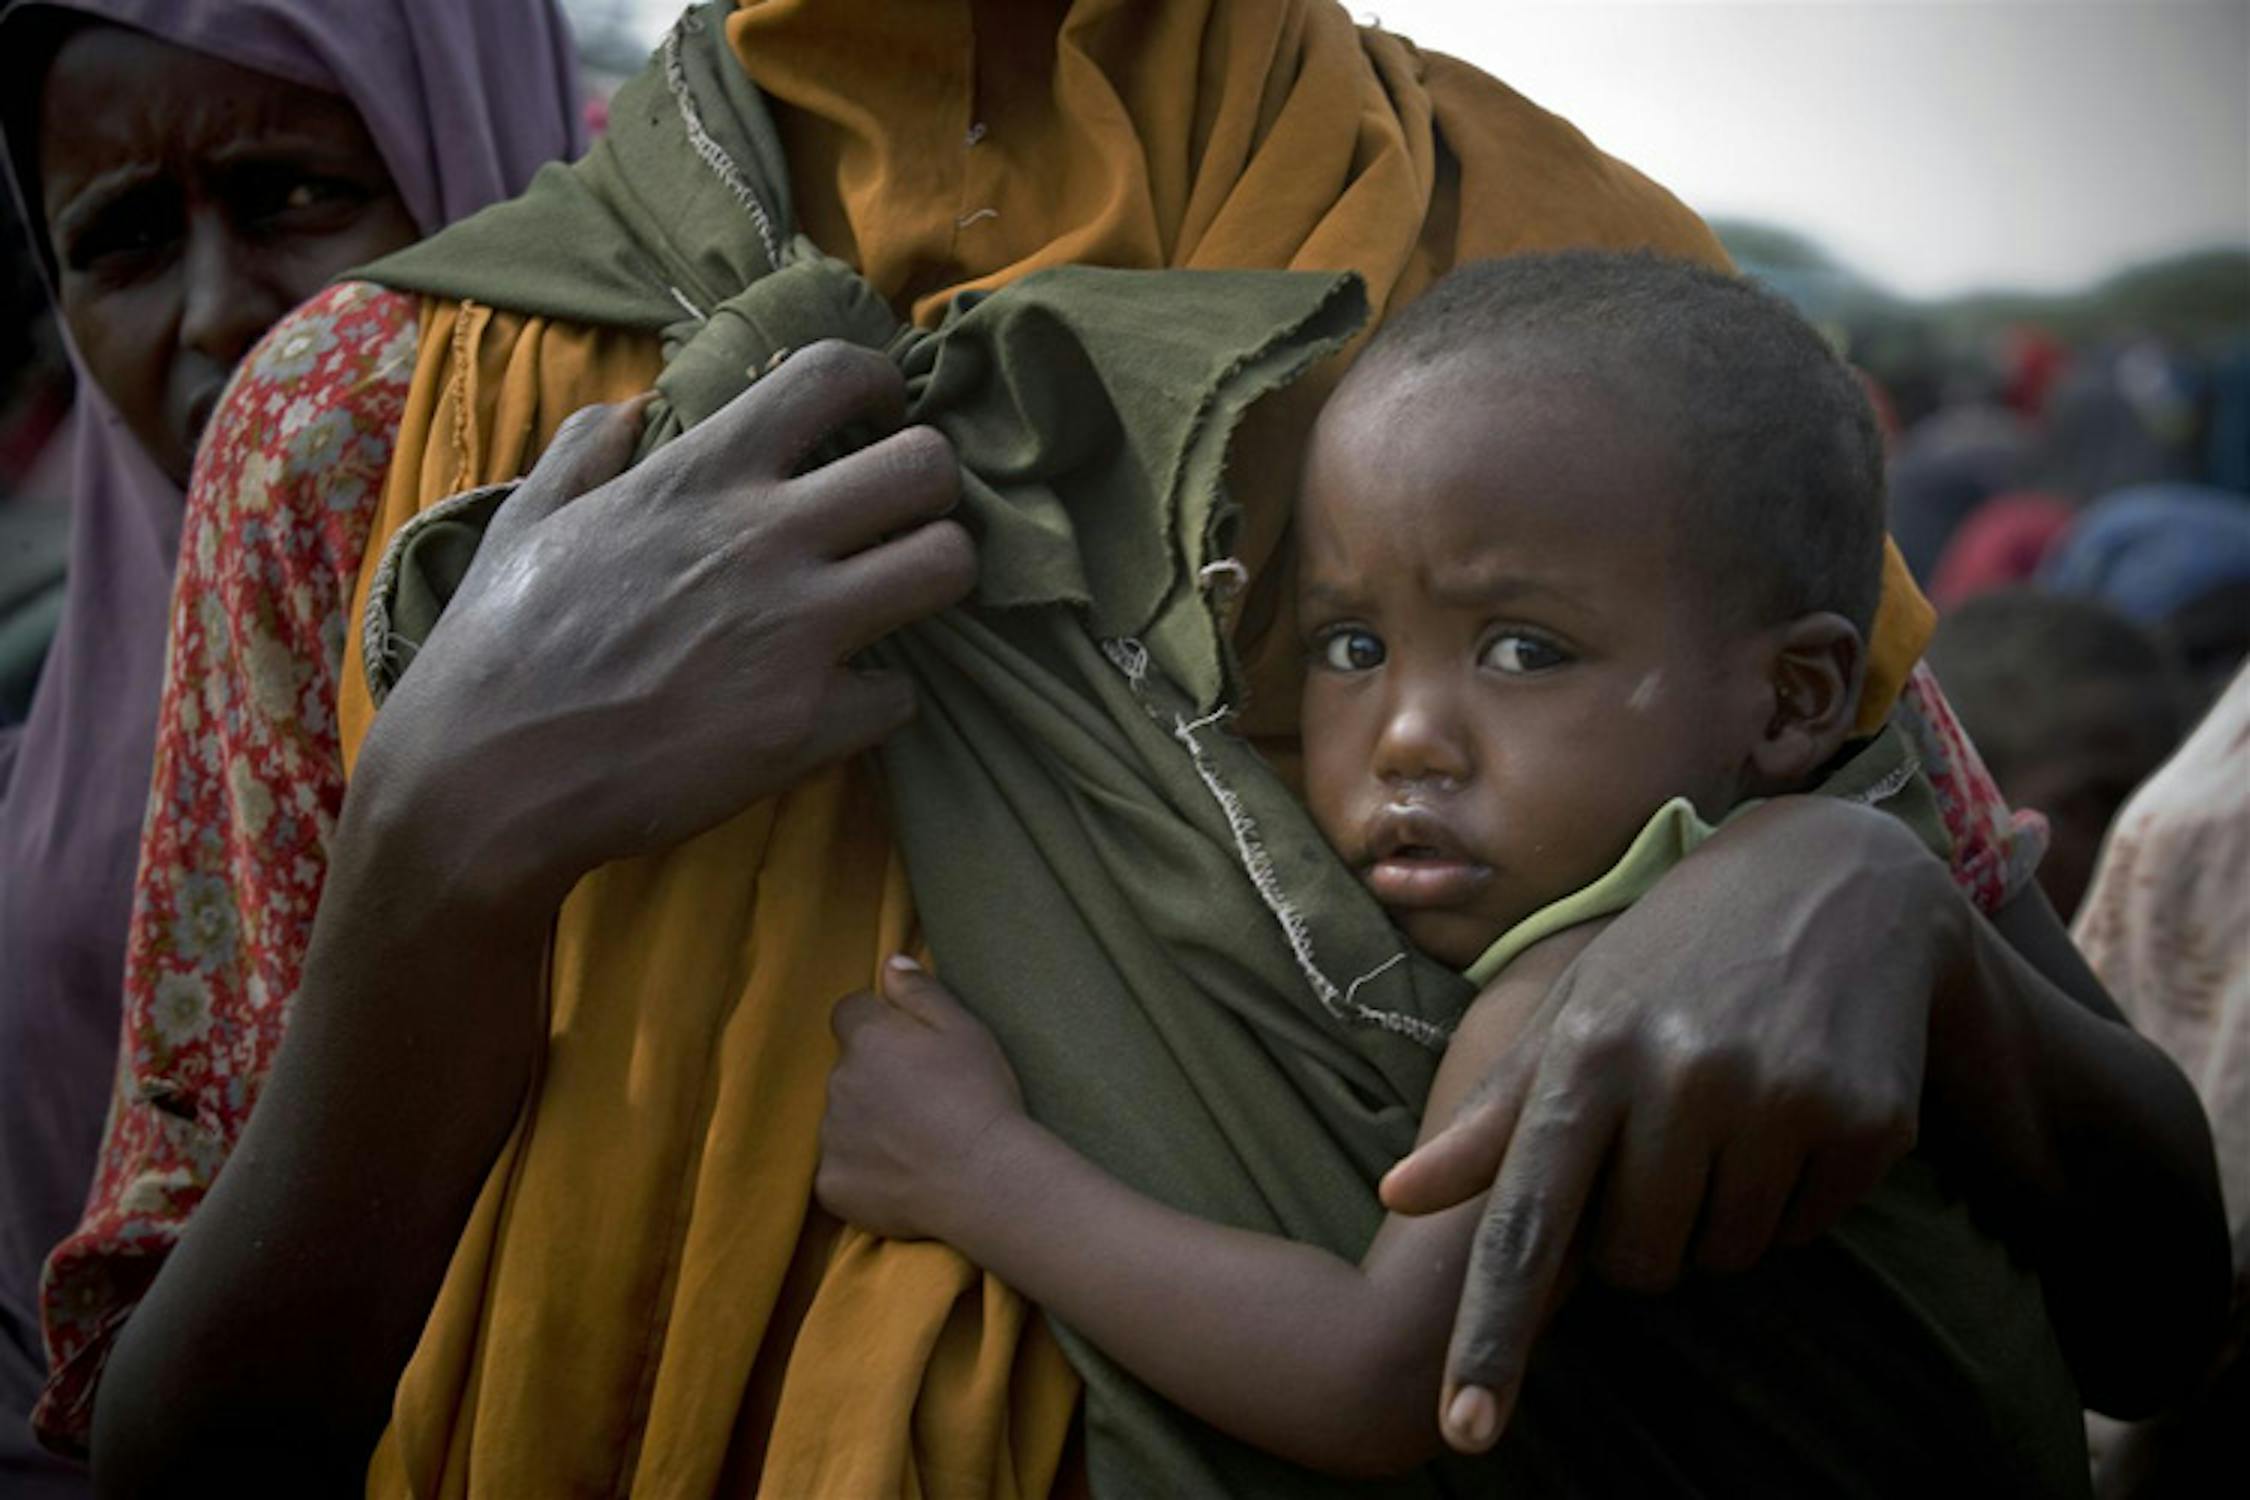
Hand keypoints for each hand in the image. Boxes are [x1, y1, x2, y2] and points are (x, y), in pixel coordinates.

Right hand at [356, 341, 975, 909]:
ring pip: (949, 565)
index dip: (878, 381)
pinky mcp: (811, 725)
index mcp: (699, 476)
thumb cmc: (497, 649)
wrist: (485, 782)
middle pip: (928, 466)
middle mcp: (765, 537)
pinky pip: (904, 695)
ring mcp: (797, 631)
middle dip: (933, 486)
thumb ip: (582, 453)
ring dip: (934, 578)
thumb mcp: (525, 522)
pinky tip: (839, 706)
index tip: (879, 408)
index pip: (832, 375)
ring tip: (897, 599)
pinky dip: (879, 701)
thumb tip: (627, 409)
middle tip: (905, 515)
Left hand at [816, 956, 1027, 1240]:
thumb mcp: (965, 1029)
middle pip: (847, 1069)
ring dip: (866, 1124)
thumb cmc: (982, 1097)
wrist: (986, 1180)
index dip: (877, 1025)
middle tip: (923, 1101)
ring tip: (917, 1143)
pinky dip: (862, 1172)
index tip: (909, 1048)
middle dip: (874, 1077)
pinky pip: (839, 1170)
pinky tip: (902, 1176)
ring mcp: (831, 1136)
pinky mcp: (831, 1184)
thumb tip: (890, 963)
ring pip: (842, 1119)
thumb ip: (921, 992)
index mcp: (867, 1039)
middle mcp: (838, 1082)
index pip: (850, 1012)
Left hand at [1381, 797, 1951, 1451]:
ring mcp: (1781, 1098)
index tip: (1462, 1432)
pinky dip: (1793, 1194)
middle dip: (1642, 1230)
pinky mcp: (1866, 1120)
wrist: (1834, 877)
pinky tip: (1791, 1104)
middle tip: (1661, 1137)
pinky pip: (1806, 1229)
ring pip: (1724, 1259)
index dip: (1491, 1336)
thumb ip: (1492, 1116)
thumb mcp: (1571, 1013)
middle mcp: (1681, 1076)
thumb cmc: (1668, 955)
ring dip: (1717, 1215)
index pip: (1526, 1223)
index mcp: (1588, 1055)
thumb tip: (1398, 1190)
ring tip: (1724, 1110)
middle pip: (1638, 1267)